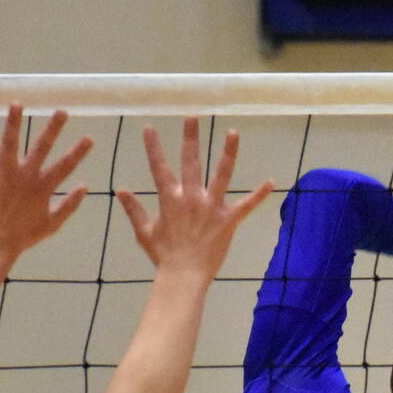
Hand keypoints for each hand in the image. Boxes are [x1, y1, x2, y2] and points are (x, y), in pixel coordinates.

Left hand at [0, 104, 93, 258]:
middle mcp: (24, 177)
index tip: (89, 137)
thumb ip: (70, 205)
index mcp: (42, 188)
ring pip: (10, 144)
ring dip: (14, 122)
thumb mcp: (52, 224)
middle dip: (53, 128)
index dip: (79, 152)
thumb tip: (85, 187)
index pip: (66, 165)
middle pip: (41, 147)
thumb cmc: (23, 237)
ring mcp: (3, 175)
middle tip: (62, 111)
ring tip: (17, 103)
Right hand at [117, 118, 273, 278]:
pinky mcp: (228, 220)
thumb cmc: (164, 256)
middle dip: (191, 137)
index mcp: (170, 200)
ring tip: (233, 132)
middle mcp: (191, 198)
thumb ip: (134, 210)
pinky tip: (271, 182)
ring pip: (221, 174)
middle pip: (191, 162)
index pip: (159, 168)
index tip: (149, 127)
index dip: (153, 147)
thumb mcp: (144, 232)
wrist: (183, 277)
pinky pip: (246, 205)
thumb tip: (121, 190)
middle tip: (193, 116)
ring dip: (228, 153)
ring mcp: (211, 207)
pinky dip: (259, 195)